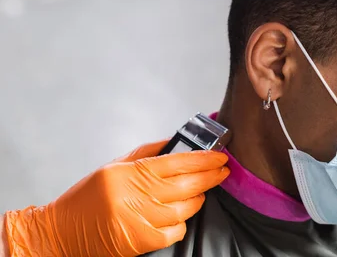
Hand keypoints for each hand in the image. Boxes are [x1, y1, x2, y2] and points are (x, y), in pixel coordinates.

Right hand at [4, 140, 228, 256]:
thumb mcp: (115, 165)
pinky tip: (181, 214)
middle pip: (187, 184)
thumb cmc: (88, 196)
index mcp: (131, 173)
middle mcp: (136, 196)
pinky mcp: (141, 242)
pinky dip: (182, 222)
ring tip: (201, 191)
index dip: (204, 159)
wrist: (63, 231)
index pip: (178, 162)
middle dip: (211, 176)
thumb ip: (148, 154)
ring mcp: (140, 221)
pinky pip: (175, 231)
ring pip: (185, 209)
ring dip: (198, 198)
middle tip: (223, 171)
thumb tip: (178, 144)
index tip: (219, 156)